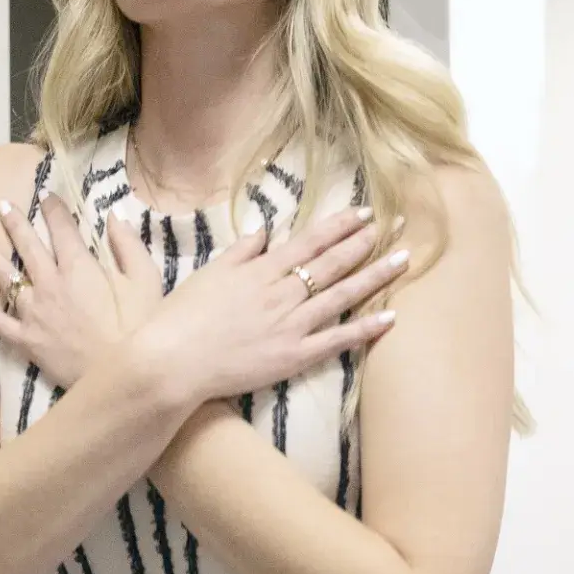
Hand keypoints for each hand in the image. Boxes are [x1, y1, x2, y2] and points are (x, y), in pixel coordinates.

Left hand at [0, 193, 162, 387]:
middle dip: (14, 222)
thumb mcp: (146, 281)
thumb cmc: (140, 330)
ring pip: (4, 275)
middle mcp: (50, 283)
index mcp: (79, 267)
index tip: (45, 194)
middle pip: (27, 245)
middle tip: (2, 205)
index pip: (61, 228)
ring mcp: (34, 312)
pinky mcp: (26, 339)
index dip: (52, 208)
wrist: (122, 378)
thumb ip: (128, 245)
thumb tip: (115, 214)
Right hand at [134, 206, 409, 403]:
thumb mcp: (208, 273)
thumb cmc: (181, 317)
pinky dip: (364, 329)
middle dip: (365, 242)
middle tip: (396, 226)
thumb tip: (265, 231)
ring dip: (375, 276)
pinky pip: (336, 341)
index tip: (364, 212)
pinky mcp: (292, 357)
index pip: (309, 241)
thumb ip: (240, 251)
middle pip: (332, 263)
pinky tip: (390, 317)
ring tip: (403, 260)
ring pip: (341, 295)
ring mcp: (290, 325)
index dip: (339, 225)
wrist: (171, 361)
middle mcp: (281, 292)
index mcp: (260, 270)